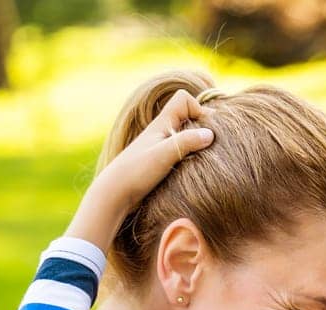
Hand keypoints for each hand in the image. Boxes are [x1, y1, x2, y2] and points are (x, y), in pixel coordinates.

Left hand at [66, 90, 212, 247]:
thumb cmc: (136, 171)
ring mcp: (161, 147)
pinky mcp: (161, 163)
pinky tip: (194, 171)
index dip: (198, 109)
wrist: (115, 193)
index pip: (184, 99)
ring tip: (204, 160)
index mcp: (162, 123)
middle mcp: (162, 132)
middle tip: (210, 147)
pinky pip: (182, 152)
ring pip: (186, 136)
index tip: (205, 130)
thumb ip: (186, 142)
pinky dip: (191, 158)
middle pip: (188, 117)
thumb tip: (210, 134)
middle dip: (202, 127)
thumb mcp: (163, 154)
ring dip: (197, 145)